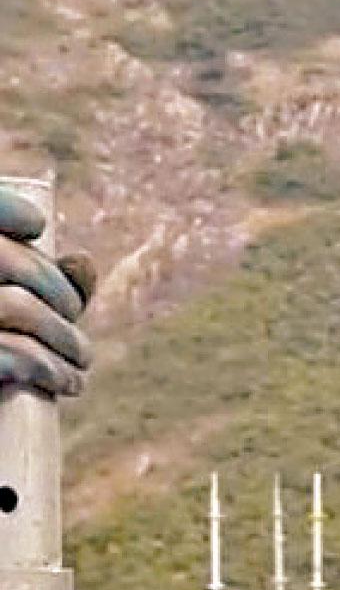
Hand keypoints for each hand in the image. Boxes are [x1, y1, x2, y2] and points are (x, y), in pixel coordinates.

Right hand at [0, 187, 94, 397]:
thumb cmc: (0, 341)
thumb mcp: (14, 305)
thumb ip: (42, 281)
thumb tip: (82, 262)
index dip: (8, 208)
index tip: (35, 225)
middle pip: (6, 260)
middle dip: (58, 291)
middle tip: (76, 318)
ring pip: (15, 306)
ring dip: (64, 337)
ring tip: (82, 362)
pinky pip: (11, 354)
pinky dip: (48, 368)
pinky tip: (65, 382)